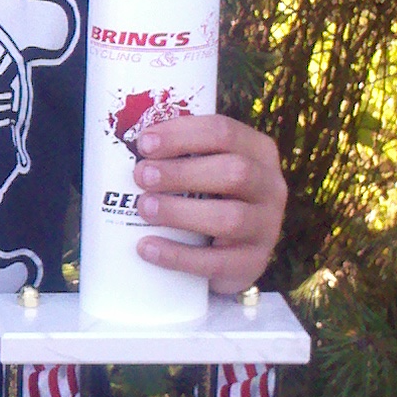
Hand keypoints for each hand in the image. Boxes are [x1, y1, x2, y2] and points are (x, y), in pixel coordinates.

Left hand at [131, 114, 287, 294]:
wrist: (230, 253)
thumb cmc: (208, 197)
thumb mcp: (204, 168)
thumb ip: (180, 153)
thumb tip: (125, 141)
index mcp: (258, 152)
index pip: (225, 132)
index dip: (182, 134)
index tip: (143, 143)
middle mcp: (271, 187)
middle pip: (234, 172)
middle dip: (182, 173)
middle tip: (141, 176)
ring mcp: (267, 228)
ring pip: (230, 218)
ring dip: (180, 212)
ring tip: (144, 208)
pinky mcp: (253, 264)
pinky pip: (216, 262)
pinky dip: (177, 255)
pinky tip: (146, 247)